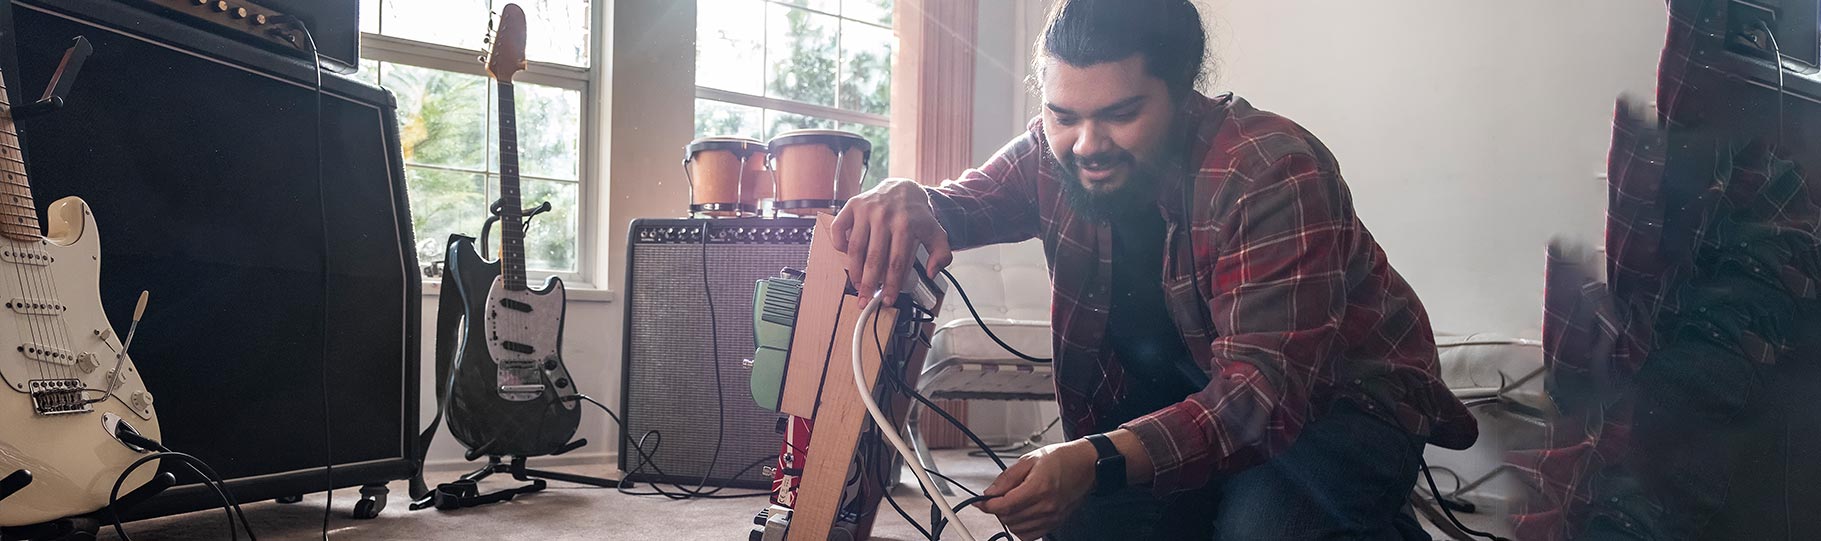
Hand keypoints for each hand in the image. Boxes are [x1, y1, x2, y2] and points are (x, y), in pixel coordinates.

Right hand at [831, 178, 954, 301]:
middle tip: (866, 300)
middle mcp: (884, 216)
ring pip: (855, 247)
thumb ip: (941, 255)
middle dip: (869, 284)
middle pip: (874, 257)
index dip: (892, 284)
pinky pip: (839, 228)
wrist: (904, 188)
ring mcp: (866, 210)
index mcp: (906, 225)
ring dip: (854, 270)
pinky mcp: (853, 205)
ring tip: (858, 284)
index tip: (888, 299)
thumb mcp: (936, 233)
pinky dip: (839, 244)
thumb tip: (932, 272)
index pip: (897, 262)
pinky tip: (846, 255)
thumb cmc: (916, 216)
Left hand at [975, 439, 1097, 539]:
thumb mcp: (1029, 460)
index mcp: (1039, 487)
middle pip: (1009, 518)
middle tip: (996, 499)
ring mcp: (1052, 517)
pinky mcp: (1056, 523)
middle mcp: (1046, 506)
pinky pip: (1030, 536)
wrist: (1086, 465)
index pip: (1005, 505)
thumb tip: (989, 493)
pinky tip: (1021, 515)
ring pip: (1018, 529)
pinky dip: (1020, 528)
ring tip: (1011, 505)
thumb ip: (1007, 478)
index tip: (981, 502)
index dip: (988, 505)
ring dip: (1008, 519)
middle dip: (997, 510)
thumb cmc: (1061, 459)